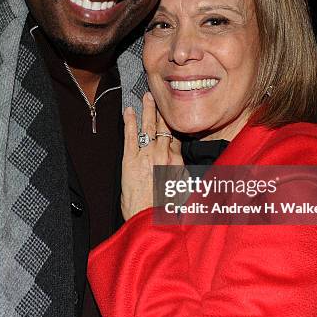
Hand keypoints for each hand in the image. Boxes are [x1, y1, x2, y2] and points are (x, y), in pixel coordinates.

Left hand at [122, 92, 182, 220]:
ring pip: (148, 128)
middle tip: (158, 97)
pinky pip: (130, 136)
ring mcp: (146, 156)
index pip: (175, 138)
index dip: (171, 126)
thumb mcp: (182, 192)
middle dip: (161, 112)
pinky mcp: (130, 159)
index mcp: (177, 163)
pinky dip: (129, 122)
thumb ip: (184, 175)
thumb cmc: (166, 211)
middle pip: (163, 128)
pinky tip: (128, 111)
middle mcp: (163, 156)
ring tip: (145, 97)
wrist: (149, 219)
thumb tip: (187, 167)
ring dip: (147, 111)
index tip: (170, 116)